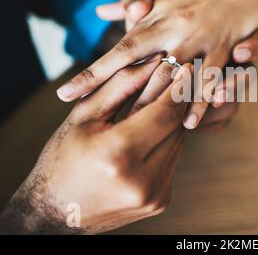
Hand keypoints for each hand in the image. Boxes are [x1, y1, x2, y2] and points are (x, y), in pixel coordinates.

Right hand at [0, 56, 191, 233]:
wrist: (57, 213)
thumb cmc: (63, 158)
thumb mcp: (85, 116)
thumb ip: (122, 86)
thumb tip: (156, 62)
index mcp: (118, 155)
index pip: (164, 112)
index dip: (176, 87)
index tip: (183, 66)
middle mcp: (142, 180)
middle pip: (176, 126)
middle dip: (178, 99)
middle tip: (180, 76)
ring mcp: (154, 195)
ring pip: (178, 142)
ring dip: (173, 119)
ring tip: (164, 100)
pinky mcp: (160, 201)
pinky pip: (172, 159)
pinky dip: (167, 141)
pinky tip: (155, 129)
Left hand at [57, 0, 257, 129]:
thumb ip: (136, 5)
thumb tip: (103, 10)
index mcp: (157, 18)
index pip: (119, 49)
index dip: (92, 72)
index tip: (66, 92)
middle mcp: (174, 29)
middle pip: (139, 66)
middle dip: (114, 94)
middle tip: (89, 118)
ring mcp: (199, 39)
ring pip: (173, 76)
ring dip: (155, 104)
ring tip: (135, 129)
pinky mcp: (224, 47)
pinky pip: (210, 78)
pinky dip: (199, 102)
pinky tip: (188, 124)